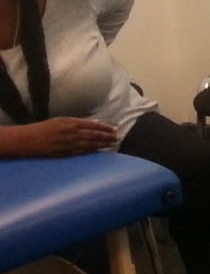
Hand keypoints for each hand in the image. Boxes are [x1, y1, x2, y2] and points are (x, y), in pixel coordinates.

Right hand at [5, 117, 119, 157]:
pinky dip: (92, 151)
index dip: (105, 127)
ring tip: (113, 144)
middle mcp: (72, 133)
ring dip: (103, 144)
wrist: (28, 140)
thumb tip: (94, 122)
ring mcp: (69, 143)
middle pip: (94, 135)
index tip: (114, 128)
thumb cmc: (44, 128)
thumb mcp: (61, 120)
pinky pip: (82, 152)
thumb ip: (78, 121)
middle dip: (107, 136)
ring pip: (90, 144)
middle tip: (118, 137)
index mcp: (71, 123)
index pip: (93, 125)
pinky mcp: (65, 153)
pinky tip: (100, 151)